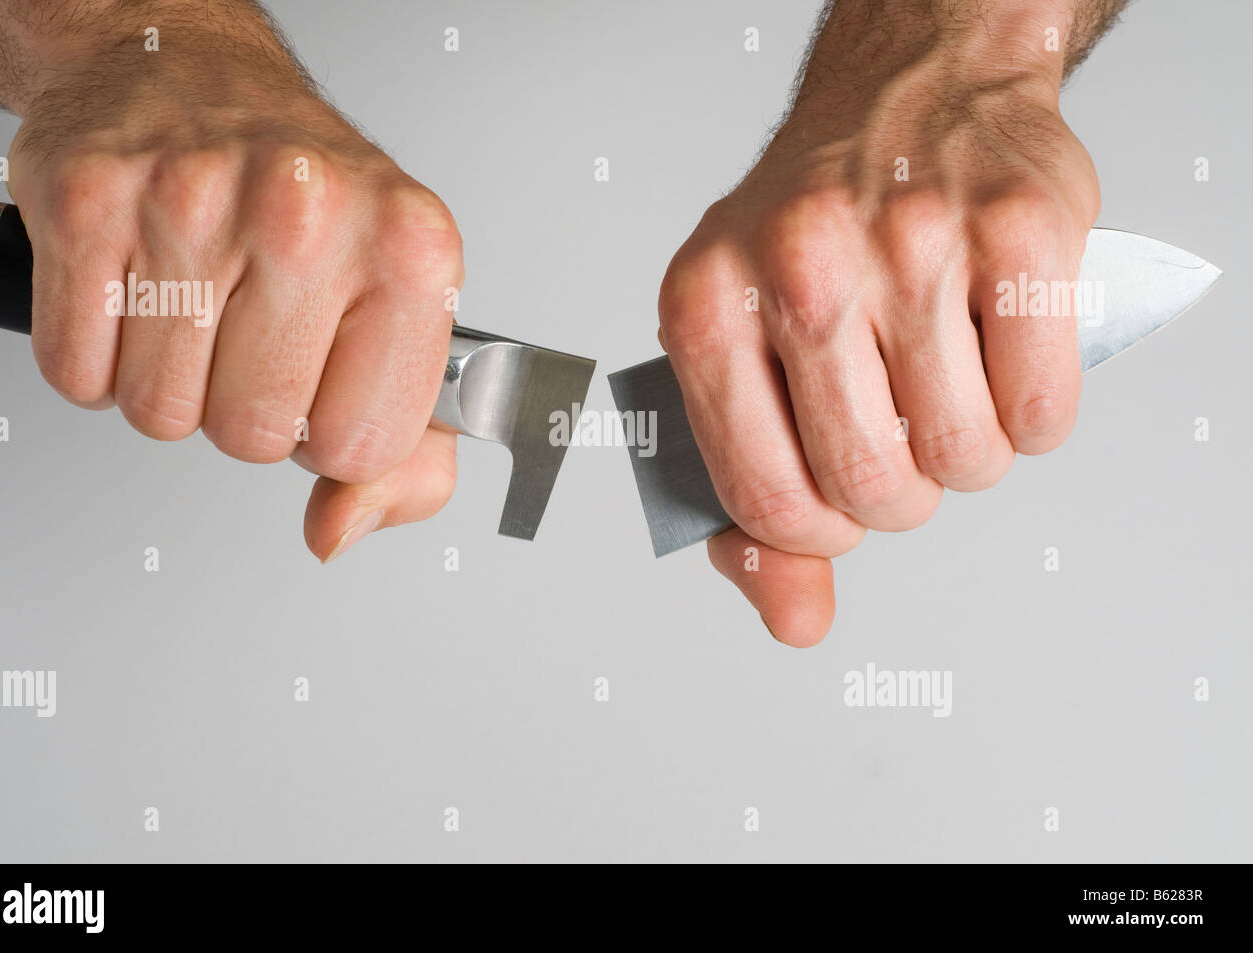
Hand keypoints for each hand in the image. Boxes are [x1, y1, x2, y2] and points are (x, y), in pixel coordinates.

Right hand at [0, 9, 462, 559]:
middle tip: (251, 333)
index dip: (331, 434)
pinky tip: (138, 291)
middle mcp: (308, 214)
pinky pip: (78, 376)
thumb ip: (405, 455)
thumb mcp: (400, 320)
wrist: (198, 77)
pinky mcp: (89, 199)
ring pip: (159, 415)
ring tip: (196, 303)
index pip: (362, 446)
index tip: (325, 379)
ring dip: (172, 383)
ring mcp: (191, 199)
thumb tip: (336, 531)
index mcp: (410, 254)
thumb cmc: (307, 205)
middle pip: (252, 437)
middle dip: (246, 410)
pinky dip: (100, 357)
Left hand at [658, 1, 1101, 644]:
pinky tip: (1000, 357)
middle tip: (899, 433)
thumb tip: (796, 619)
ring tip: (946, 386)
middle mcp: (801, 269)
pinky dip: (1032, 416)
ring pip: (966, 460)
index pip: (768, 501)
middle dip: (899, 494)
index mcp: (706, 307)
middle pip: (875, 489)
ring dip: (966, 455)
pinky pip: (1044, 414)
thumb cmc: (815, 237)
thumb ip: (756, 503)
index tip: (837, 497)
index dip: (818, 527)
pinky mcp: (1019, 228)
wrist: (906, 92)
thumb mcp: (741, 353)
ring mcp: (913, 242)